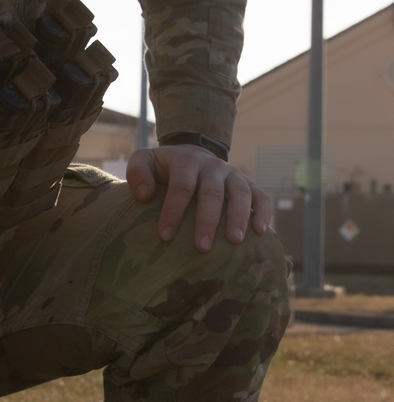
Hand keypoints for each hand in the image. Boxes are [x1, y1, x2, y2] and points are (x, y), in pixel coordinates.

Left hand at [125, 145, 270, 252]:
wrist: (191, 154)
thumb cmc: (164, 167)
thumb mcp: (144, 161)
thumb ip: (138, 172)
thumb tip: (146, 196)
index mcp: (187, 161)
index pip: (181, 186)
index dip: (173, 211)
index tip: (165, 236)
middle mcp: (213, 166)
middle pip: (212, 193)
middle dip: (207, 221)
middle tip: (202, 247)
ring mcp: (233, 175)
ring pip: (241, 193)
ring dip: (239, 217)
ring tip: (235, 241)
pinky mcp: (248, 184)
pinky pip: (261, 196)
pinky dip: (264, 212)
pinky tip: (261, 231)